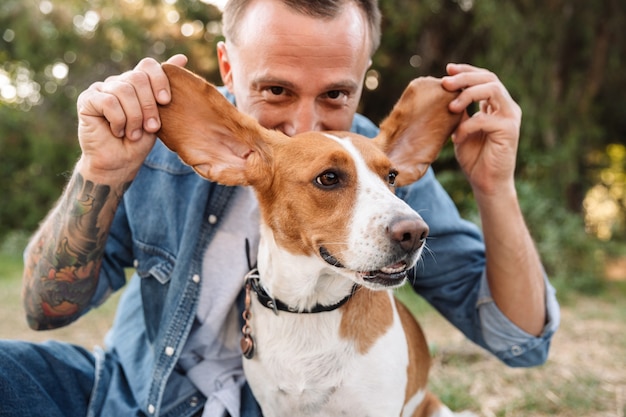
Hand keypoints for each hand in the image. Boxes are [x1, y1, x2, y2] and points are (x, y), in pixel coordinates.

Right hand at [75, 54, 187, 182]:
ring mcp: (101, 89)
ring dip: (134, 117)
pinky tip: (117, 131)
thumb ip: (165, 89)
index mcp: (136, 83)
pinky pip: (109, 101)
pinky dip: (119, 120)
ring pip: (124, 90)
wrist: (119, 164)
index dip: (159, 80)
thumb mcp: (160, 116)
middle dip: (149, 106)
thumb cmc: (139, 142)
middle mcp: (118, 82)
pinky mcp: (87, 99)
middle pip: (138, 78)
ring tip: (133, 133)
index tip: (165, 101)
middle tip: (151, 127)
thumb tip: (182, 57)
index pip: (148, 65)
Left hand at [442, 63, 521, 196]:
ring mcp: (511, 117)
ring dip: (468, 94)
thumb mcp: (462, 129)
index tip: (448, 69)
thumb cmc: (474, 158)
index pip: (485, 77)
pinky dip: (467, 126)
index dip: (467, 70)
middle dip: (465, 77)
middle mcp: (507, 107)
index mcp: (496, 105)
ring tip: (451, 107)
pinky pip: (485, 119)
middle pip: (489, 78)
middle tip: (445, 82)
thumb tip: (445, 91)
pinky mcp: (509, 131)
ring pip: (492, 90)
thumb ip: (460, 111)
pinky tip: (457, 138)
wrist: (486, 183)